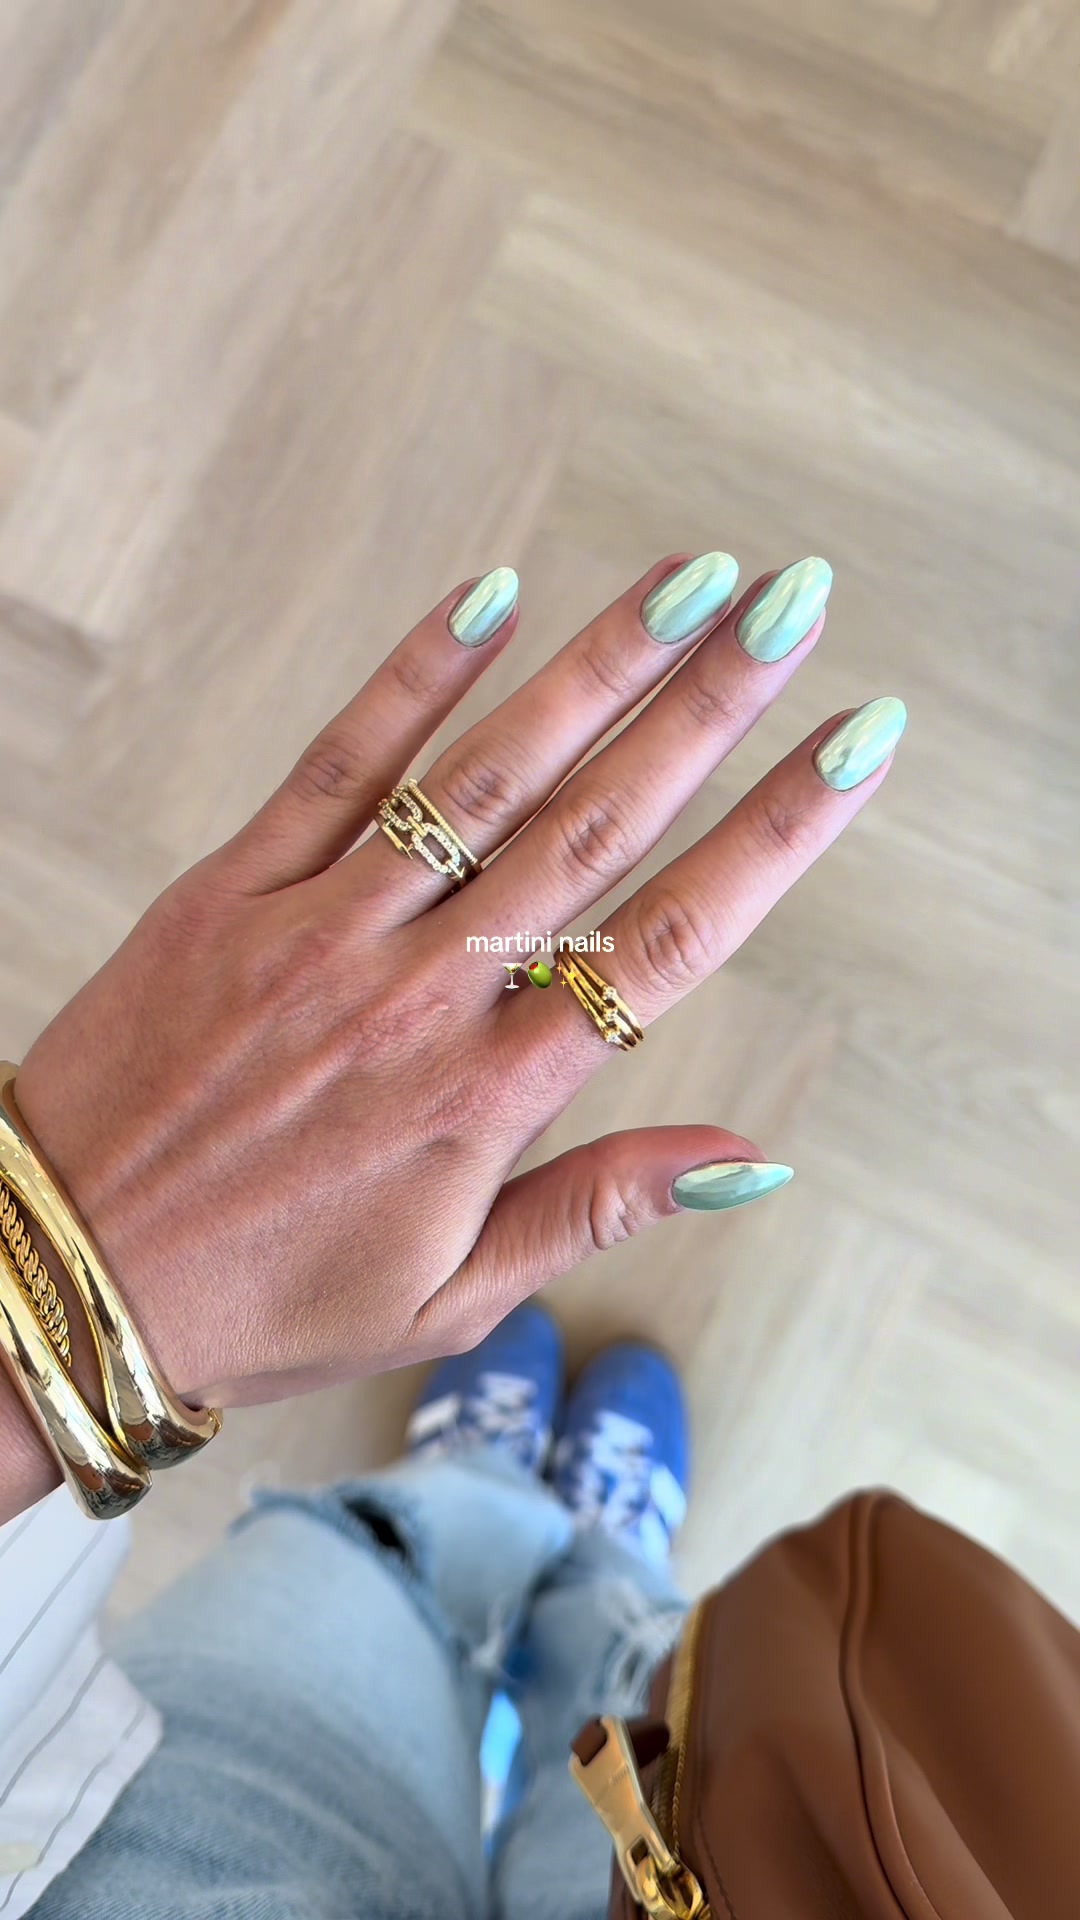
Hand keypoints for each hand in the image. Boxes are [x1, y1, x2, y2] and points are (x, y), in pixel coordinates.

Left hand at [11, 554, 900, 1437]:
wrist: (64, 1275)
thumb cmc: (264, 1299)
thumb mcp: (445, 1298)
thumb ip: (594, 1207)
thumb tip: (747, 1156)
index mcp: (485, 1098)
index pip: (666, 943)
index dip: (774, 837)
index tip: (854, 746)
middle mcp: (420, 995)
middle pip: (597, 826)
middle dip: (709, 708)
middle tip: (795, 607)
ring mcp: (323, 929)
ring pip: (485, 778)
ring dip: (594, 670)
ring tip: (689, 579)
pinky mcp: (233, 891)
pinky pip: (338, 767)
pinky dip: (414, 679)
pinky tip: (490, 597)